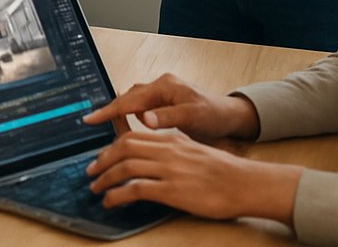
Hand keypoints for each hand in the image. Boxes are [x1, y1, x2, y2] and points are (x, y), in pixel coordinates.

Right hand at [82, 73, 259, 141]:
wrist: (229, 117)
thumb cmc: (214, 116)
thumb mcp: (193, 117)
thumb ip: (168, 117)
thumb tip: (145, 119)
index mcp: (164, 86)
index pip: (130, 100)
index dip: (109, 110)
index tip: (90, 119)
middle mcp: (160, 86)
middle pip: (127, 98)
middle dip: (110, 110)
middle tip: (92, 123)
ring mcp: (161, 93)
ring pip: (133, 102)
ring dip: (121, 113)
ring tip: (106, 126)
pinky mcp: (163, 102)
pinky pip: (140, 106)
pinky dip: (131, 116)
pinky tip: (129, 127)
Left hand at [87, 128, 300, 222]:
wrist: (246, 184)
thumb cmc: (224, 172)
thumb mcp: (195, 151)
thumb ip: (173, 150)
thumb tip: (155, 157)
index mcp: (172, 140)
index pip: (133, 136)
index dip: (111, 146)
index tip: (101, 157)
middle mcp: (167, 150)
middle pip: (124, 148)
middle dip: (102, 160)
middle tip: (91, 173)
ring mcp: (169, 169)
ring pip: (126, 166)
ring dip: (105, 178)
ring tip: (97, 189)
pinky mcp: (173, 190)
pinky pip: (136, 188)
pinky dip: (118, 194)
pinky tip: (111, 201)